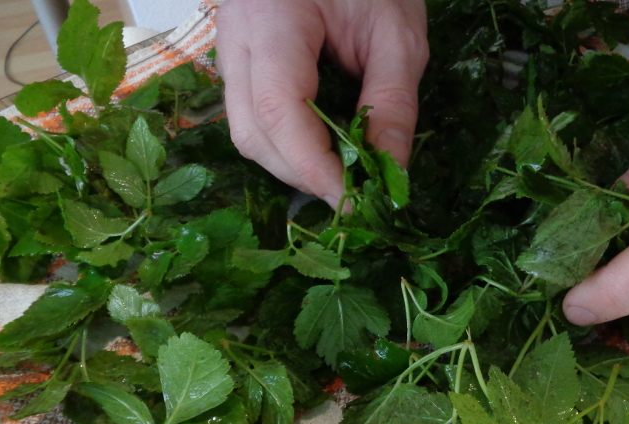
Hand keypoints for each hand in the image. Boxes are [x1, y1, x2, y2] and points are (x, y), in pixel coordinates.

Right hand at [215, 0, 428, 205]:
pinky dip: (288, 146)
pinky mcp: (240, 64)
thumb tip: (390, 175)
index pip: (277, 108)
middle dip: (303, 173)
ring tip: (343, 176)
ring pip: (246, 133)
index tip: (352, 200)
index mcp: (270, 16)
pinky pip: (252, 119)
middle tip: (354, 195)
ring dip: (293, 165)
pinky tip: (325, 151)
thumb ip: (393, 105)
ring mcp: (230, 49)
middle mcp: (235, 35)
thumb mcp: (398, 36)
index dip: (312, 165)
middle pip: (252, 131)